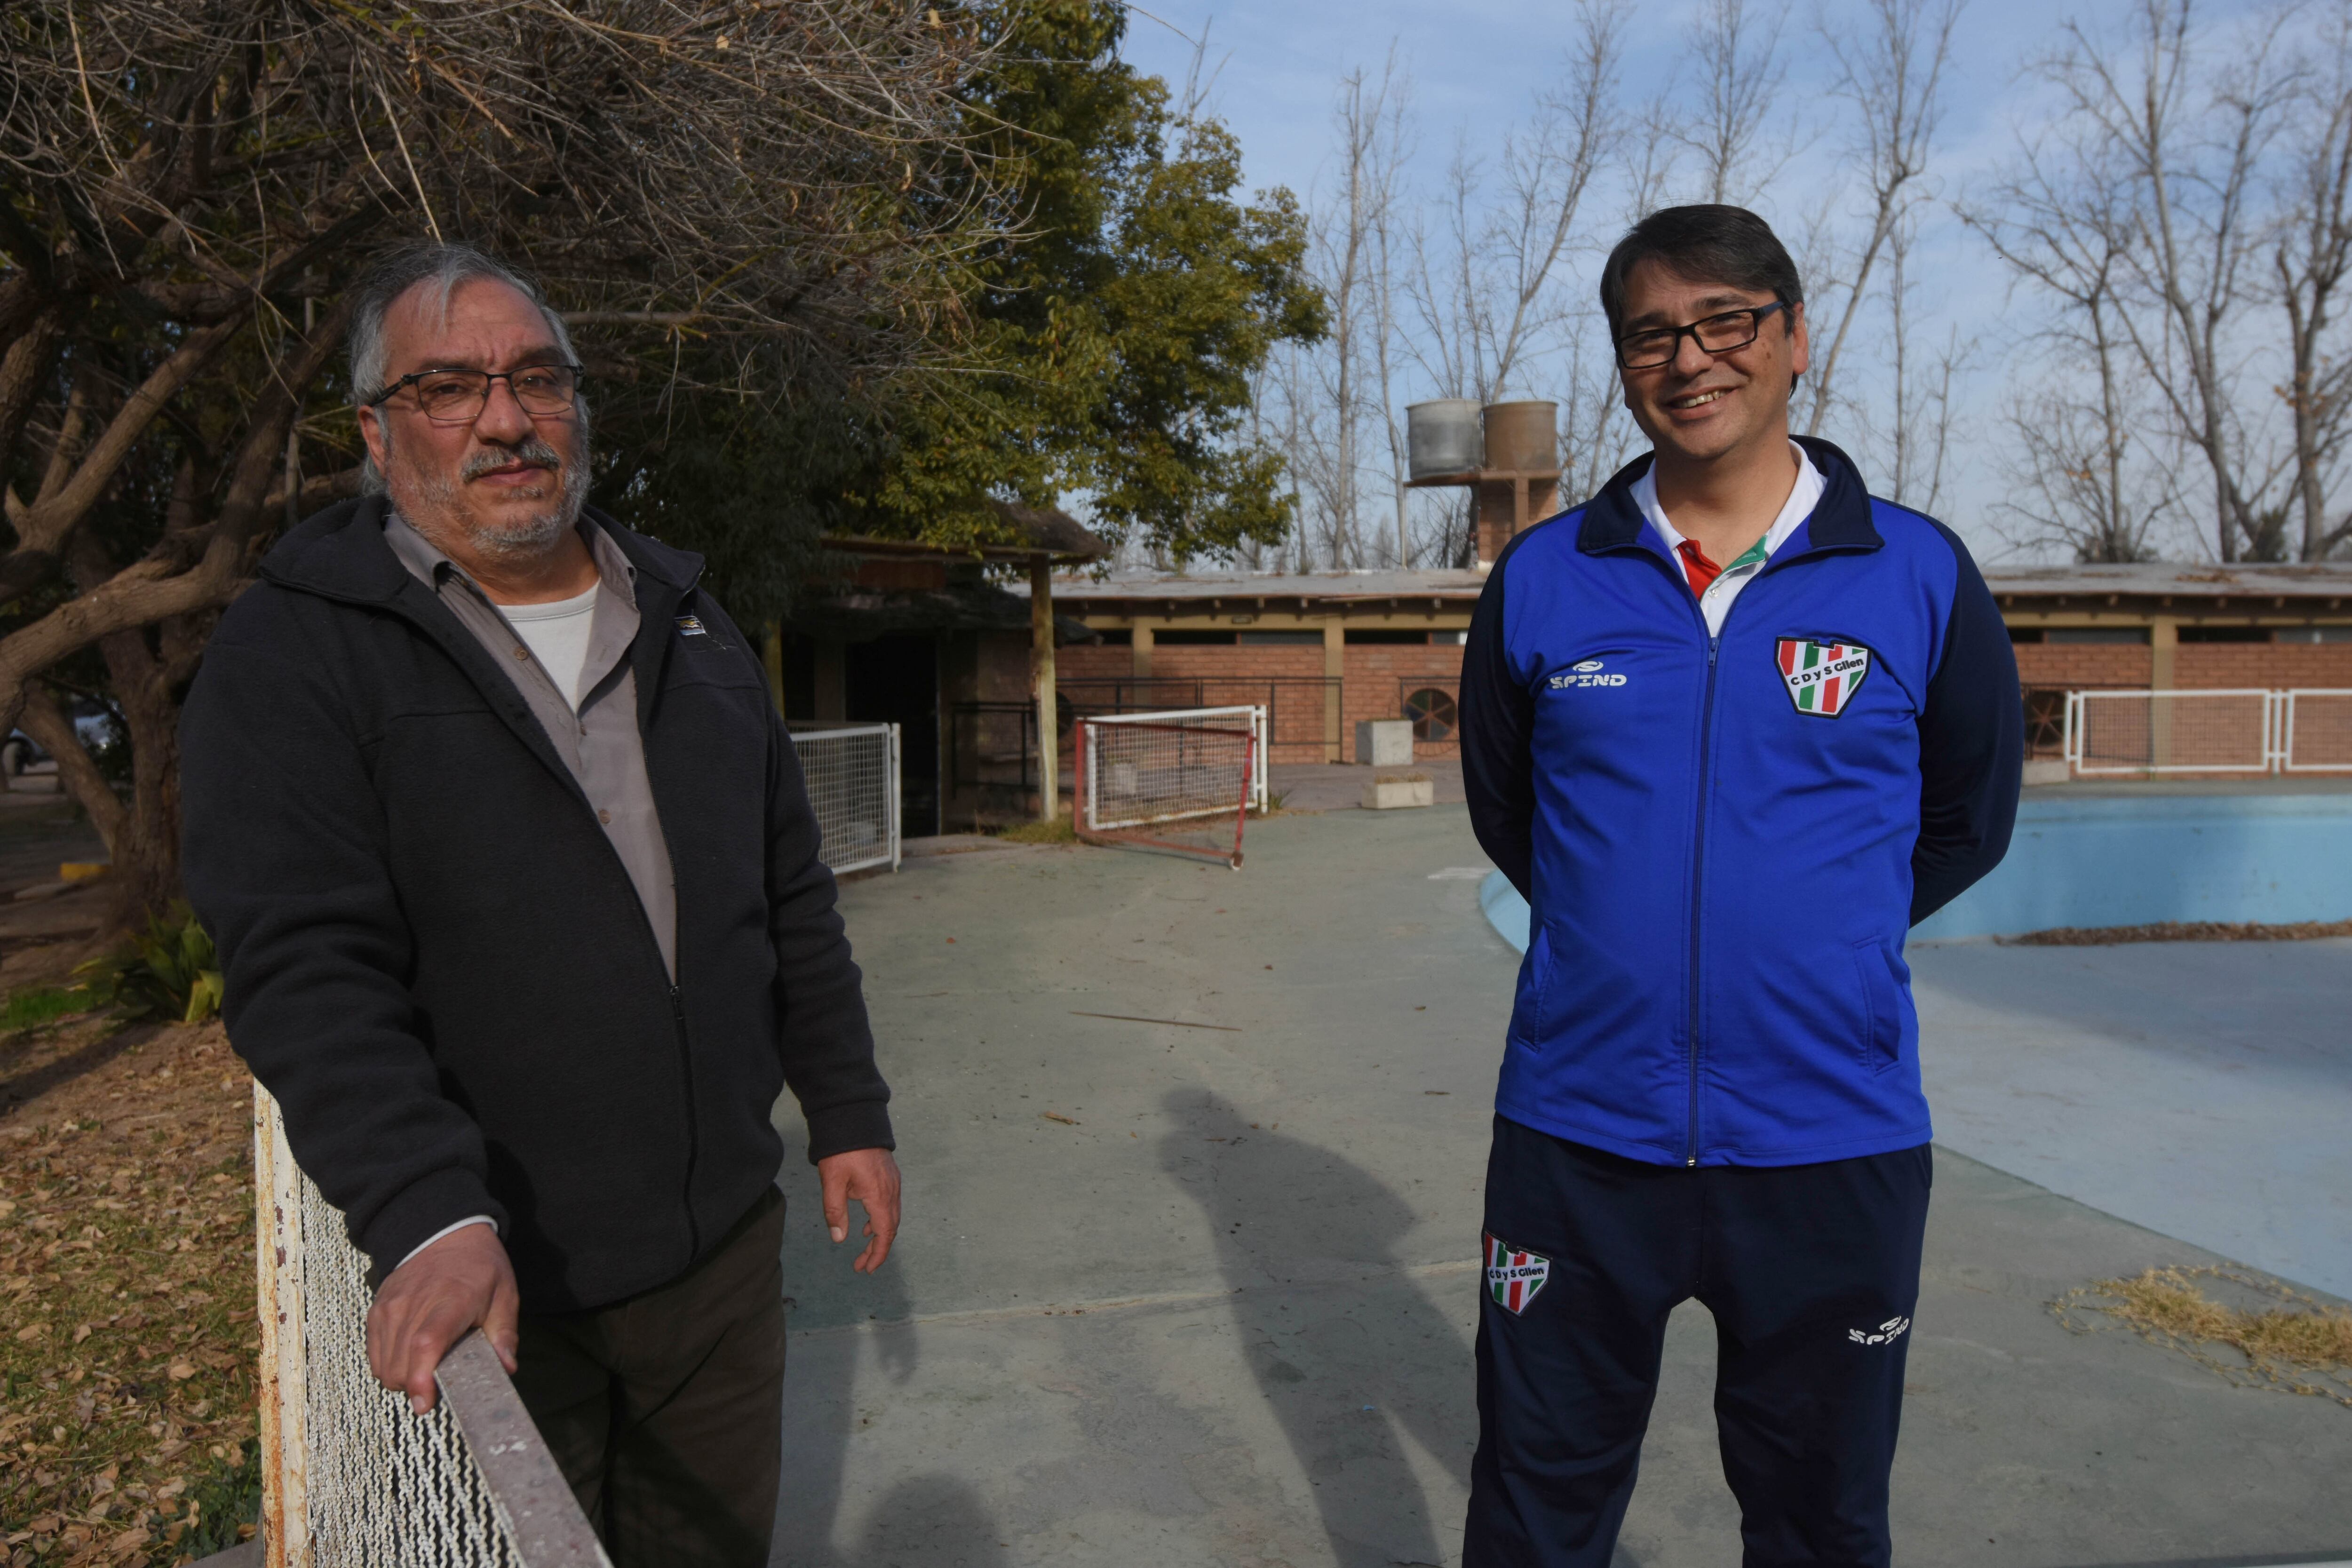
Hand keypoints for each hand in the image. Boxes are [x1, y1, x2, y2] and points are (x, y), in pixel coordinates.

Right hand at [365, 1223, 519, 1412]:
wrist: (446, 1234)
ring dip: (403, 1379)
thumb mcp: (504, 1295)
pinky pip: (374, 1354)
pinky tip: (411, 1358)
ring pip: (384, 1365)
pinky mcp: (376, 1311)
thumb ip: (504, 1335)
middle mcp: (413, 1305)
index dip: (420, 1378)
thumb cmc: (480, 1268)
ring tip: (427, 1369)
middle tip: (440, 1384)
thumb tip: (506, 1369)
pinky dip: (390, 1365)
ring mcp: (390, 1308)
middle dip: (417, 1387)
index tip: (426, 1403)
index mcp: (451, 1300)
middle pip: (400, 1364)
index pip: (426, 1344)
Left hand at [817, 1147, 900, 1273]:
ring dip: (879, 1235)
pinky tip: (867, 1224)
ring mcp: (893, 1182)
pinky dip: (880, 1219)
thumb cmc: (842, 1150)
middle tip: (861, 1265)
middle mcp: (891, 1191)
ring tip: (864, 1248)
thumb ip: (835, 1212)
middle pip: (890, 1228)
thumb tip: (839, 1239)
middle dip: (877, 1249)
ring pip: (891, 1216)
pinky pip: (890, 1204)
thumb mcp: (832, 1182)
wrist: (855, 1118)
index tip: (867, 1269)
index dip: (878, 1254)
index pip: (885, 1233)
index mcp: (879, 1196)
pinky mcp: (889, 1175)